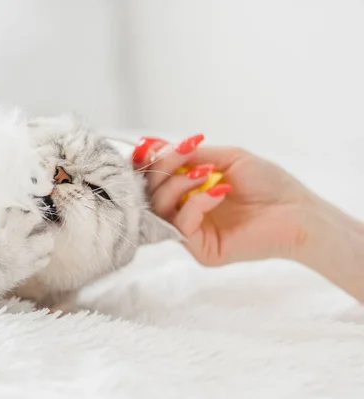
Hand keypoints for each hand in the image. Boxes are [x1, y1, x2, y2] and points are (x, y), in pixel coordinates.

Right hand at [133, 135, 313, 265]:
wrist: (298, 211)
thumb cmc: (269, 184)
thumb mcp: (226, 158)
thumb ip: (189, 155)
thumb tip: (153, 145)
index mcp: (188, 193)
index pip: (154, 180)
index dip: (151, 163)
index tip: (155, 145)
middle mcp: (185, 213)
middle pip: (151, 193)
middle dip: (164, 168)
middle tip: (186, 153)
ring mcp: (192, 234)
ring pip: (160, 209)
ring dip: (178, 184)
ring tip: (206, 172)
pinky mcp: (201, 251)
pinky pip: (181, 226)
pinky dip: (195, 204)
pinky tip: (218, 191)